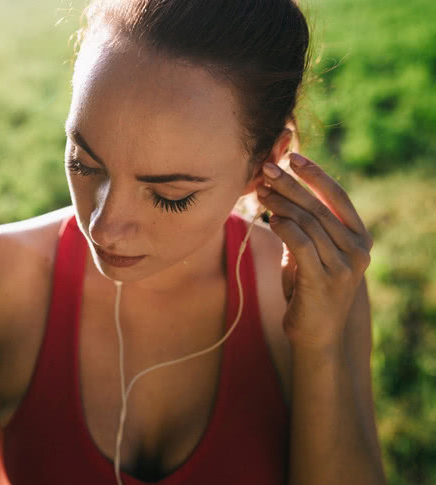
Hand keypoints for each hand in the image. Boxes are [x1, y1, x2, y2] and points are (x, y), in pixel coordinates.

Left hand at [255, 153, 372, 351]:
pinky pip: (301, 244)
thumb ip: (308, 227)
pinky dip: (284, 227)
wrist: (316, 333)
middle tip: (266, 168)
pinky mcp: (324, 280)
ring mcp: (344, 265)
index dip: (315, 174)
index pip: (337, 197)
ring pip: (307, 222)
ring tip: (260, 192)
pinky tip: (271, 219)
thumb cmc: (309, 289)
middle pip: (318, 206)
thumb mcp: (313, 253)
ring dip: (280, 203)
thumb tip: (282, 192)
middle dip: (290, 184)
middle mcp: (357, 249)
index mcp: (359, 237)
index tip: (294, 156)